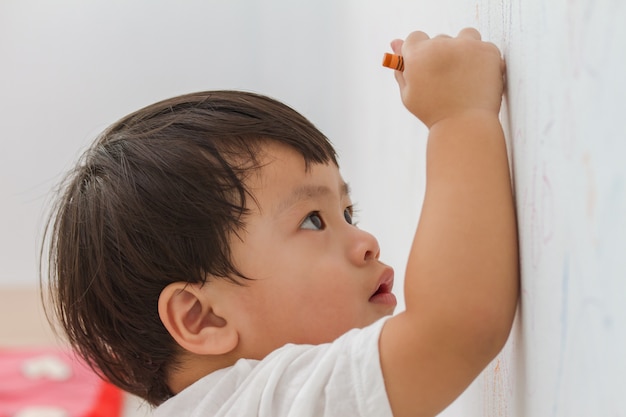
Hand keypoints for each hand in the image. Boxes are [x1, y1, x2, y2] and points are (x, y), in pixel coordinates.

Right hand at [390, 28, 504, 127]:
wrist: (464, 127)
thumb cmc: (433, 113)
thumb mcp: (409, 94)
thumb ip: (401, 68)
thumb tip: (396, 44)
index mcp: (418, 54)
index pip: (415, 38)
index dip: (419, 53)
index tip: (426, 67)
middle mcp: (441, 45)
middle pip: (440, 39)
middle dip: (442, 55)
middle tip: (447, 82)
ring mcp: (467, 46)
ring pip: (465, 37)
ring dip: (464, 50)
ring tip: (464, 76)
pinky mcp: (488, 51)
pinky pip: (484, 47)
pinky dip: (483, 60)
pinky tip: (478, 79)